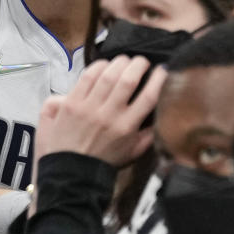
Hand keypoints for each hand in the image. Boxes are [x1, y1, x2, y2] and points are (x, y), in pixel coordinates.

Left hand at [33, 55, 166, 168]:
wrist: (70, 172)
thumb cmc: (104, 161)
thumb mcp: (134, 153)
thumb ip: (151, 134)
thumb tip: (164, 113)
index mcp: (127, 127)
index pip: (149, 96)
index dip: (159, 79)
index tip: (162, 70)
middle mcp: (109, 115)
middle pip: (128, 79)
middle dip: (138, 64)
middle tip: (141, 61)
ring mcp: (88, 108)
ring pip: (108, 75)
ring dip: (119, 62)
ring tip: (124, 61)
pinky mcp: (71, 104)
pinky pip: (87, 77)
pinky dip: (98, 67)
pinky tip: (104, 65)